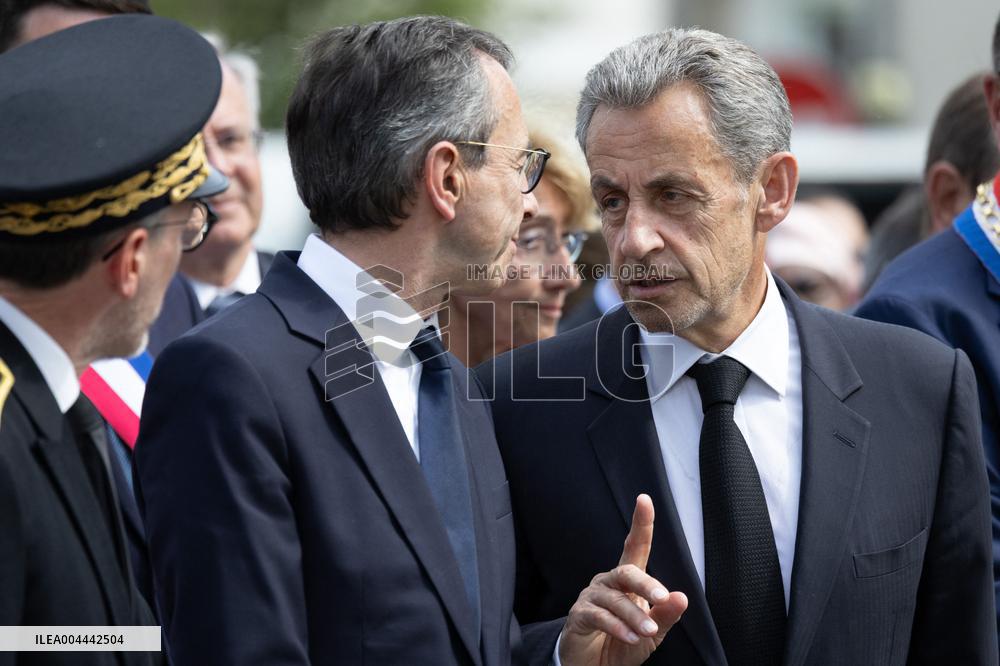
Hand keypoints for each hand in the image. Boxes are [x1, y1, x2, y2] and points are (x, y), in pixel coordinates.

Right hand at [557, 494, 687, 665]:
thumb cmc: (622, 645)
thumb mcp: (652, 634)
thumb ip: (665, 616)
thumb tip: (682, 597)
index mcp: (627, 582)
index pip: (635, 547)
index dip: (640, 524)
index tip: (644, 500)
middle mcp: (608, 583)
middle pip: (626, 572)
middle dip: (646, 583)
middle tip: (663, 596)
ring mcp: (591, 598)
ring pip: (615, 598)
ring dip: (634, 616)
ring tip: (647, 632)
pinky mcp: (579, 616)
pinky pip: (599, 616)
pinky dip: (616, 626)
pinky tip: (629, 637)